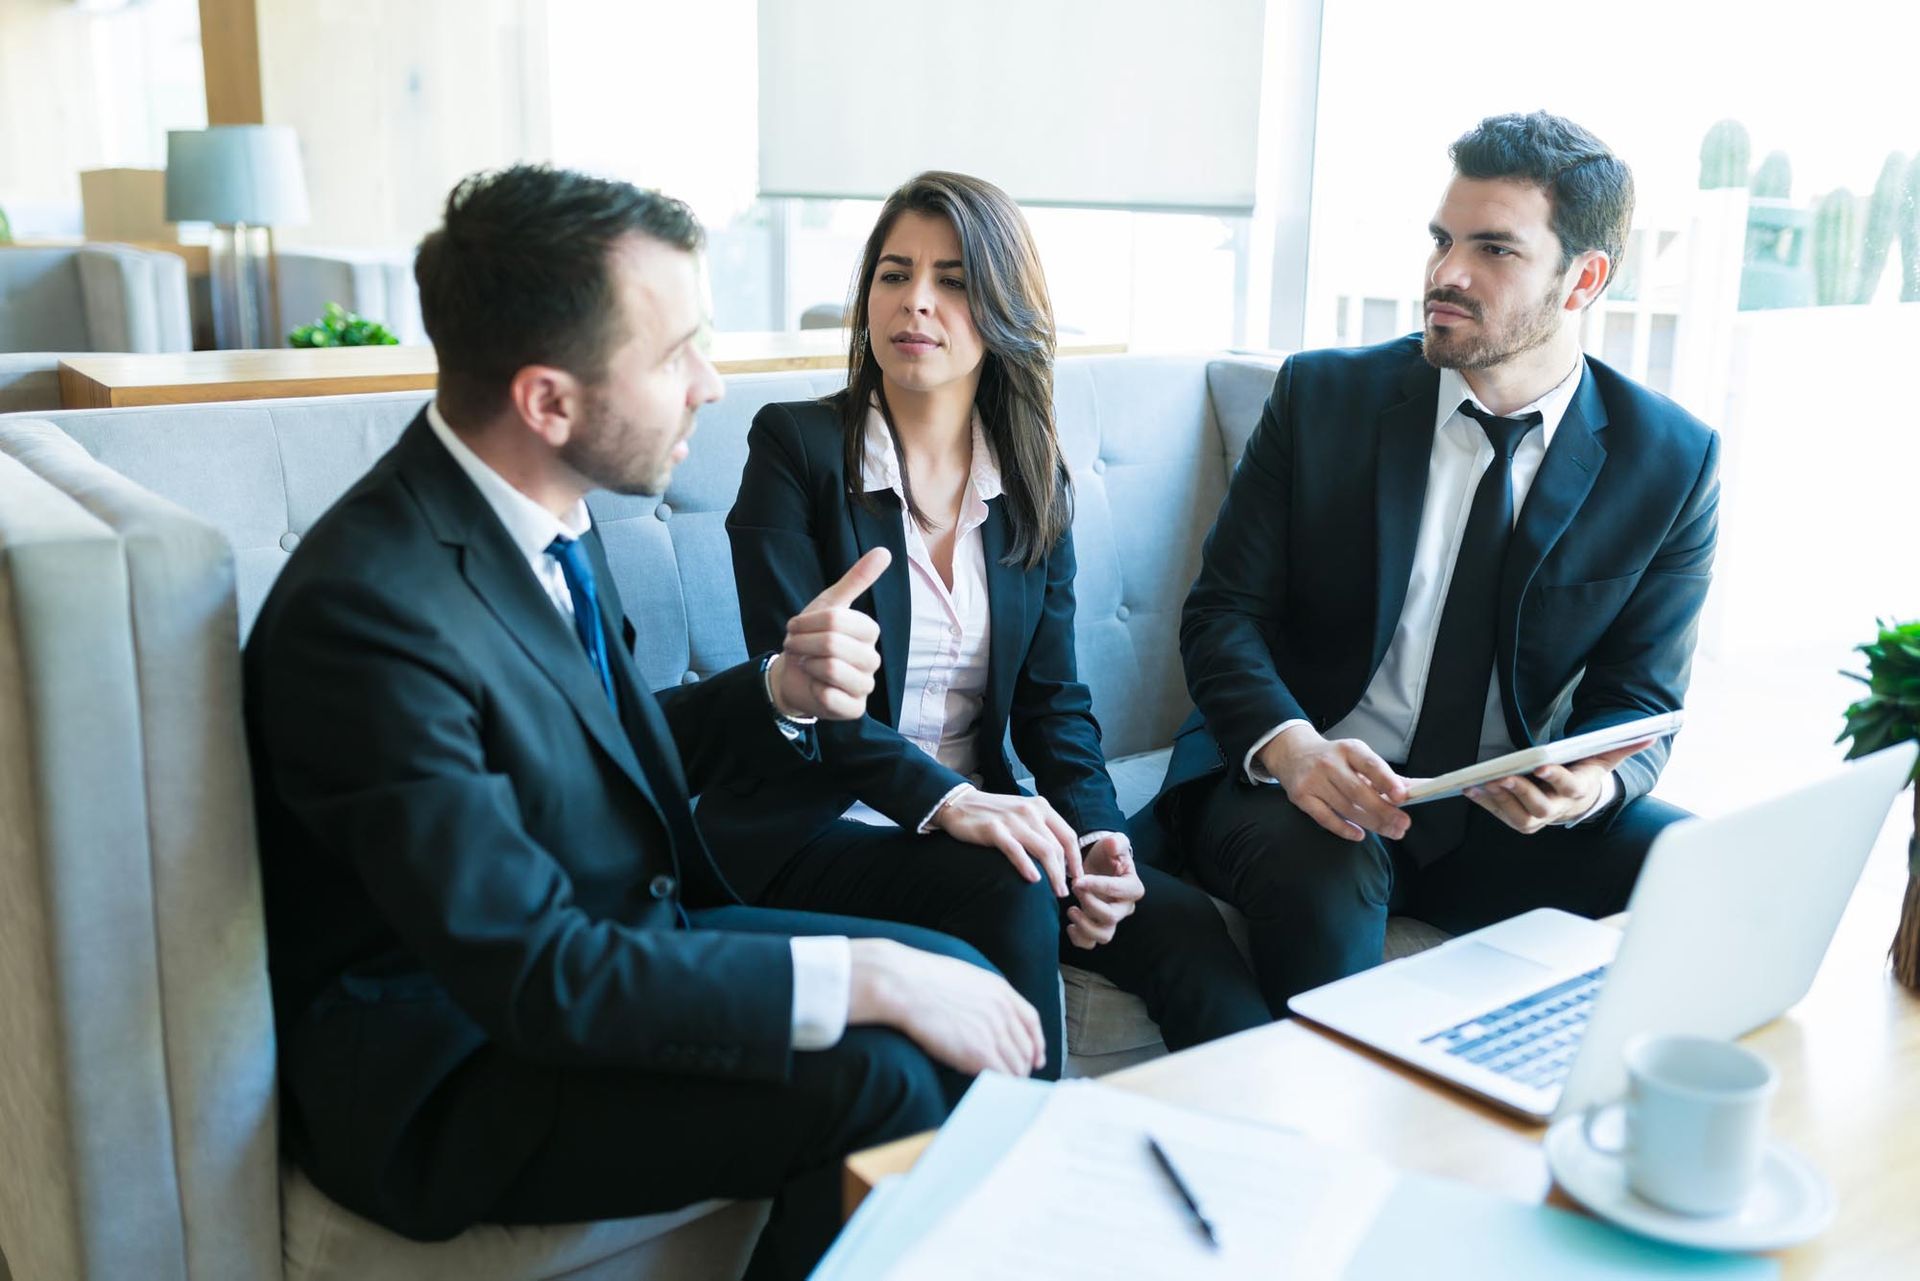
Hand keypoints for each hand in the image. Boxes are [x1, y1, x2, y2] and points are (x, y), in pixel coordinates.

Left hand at [769, 548, 889, 719]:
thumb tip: (885, 550)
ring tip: (805, 664)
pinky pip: (832, 697)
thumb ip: (856, 579)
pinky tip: (815, 687)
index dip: (807, 622)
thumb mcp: (828, 605)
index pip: (835, 620)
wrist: (792, 675)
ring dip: (807, 665)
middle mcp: (872, 658)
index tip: (797, 627)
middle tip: (796, 647)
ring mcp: (865, 686)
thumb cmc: (811, 638)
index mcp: (869, 631)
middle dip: (803, 644)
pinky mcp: (855, 709)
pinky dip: (814, 690)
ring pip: (832, 669)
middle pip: (832, 644)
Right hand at [848, 939, 1045, 1076]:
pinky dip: (1001, 1084)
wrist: (905, 986)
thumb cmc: (921, 980)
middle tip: (1016, 1077)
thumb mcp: (964, 977)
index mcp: (1000, 991)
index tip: (1036, 1056)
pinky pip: (1001, 1075)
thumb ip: (982, 995)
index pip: (1031, 1021)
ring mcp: (993, 1032)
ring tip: (1002, 1085)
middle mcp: (1002, 1011)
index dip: (1037, 1042)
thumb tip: (982, 1013)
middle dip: (1024, 1065)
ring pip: (1017, 1064)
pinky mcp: (979, 1052)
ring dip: (1012, 1077)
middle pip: (1026, 1046)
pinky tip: (992, 1087)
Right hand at [931, 787, 1083, 895]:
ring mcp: (1013, 820)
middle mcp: (1031, 811)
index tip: (1077, 878)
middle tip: (1064, 892)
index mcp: (1041, 807)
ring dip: (1053, 874)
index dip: (1076, 860)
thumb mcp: (1023, 814)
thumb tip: (1061, 859)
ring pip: (1043, 850)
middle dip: (1065, 873)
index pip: (1068, 836)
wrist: (960, 804)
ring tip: (1055, 892)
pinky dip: (1027, 866)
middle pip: (1057, 847)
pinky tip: (1033, 880)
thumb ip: (1042, 830)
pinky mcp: (994, 829)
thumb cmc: (994, 815)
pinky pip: (1016, 850)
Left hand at [1066, 834, 1143, 948]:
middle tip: (1074, 888)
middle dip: (1089, 904)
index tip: (1079, 880)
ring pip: (1104, 935)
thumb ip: (1116, 842)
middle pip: (1111, 916)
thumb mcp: (1114, 843)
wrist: (1097, 865)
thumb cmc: (1107, 854)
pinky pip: (1090, 943)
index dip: (1098, 886)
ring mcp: (1112, 920)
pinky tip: (1070, 925)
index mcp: (1132, 887)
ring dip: (1085, 926)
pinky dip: (1079, 938)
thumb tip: (1114, 846)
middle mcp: (1125, 907)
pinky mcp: (1098, 927)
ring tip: (1071, 910)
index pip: (1119, 890)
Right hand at [1257, 726, 1410, 841]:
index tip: (1402, 797)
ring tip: (1391, 831)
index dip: (1386, 781)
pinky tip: (1360, 834)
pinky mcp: (1301, 797)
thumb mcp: (1358, 756)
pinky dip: (1344, 829)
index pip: (1370, 765)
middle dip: (1384, 811)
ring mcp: (1313, 780)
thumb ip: (1385, 775)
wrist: (1293, 753)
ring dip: (1371, 823)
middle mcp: (1329, 763)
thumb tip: (1416, 790)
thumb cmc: (1334, 758)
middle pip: (1359, 792)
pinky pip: (1326, 818)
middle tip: (1403, 824)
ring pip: (1346, 808)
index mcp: (1348, 749)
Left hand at [1464, 739, 1651, 833]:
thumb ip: (1622, 746)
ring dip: (1497, 800)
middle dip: (1520, 791)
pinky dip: (1485, 804)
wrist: (1576, 802)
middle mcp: (1557, 810)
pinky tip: (1471, 789)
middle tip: (1501, 776)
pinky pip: (1500, 815)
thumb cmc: (1587, 773)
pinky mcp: (1519, 821)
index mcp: (1577, 791)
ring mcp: (1537, 819)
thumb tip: (1649, 733)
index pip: (1567, 785)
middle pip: (1538, 806)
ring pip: (1517, 815)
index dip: (1554, 776)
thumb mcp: (1606, 759)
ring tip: (1479, 783)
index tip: (1540, 764)